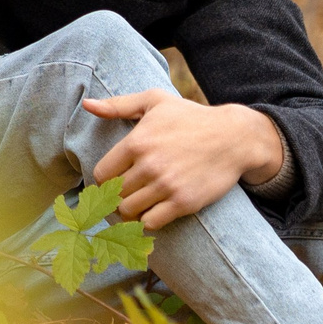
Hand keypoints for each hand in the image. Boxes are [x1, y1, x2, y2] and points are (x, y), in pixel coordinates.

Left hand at [83, 90, 287, 230]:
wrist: (234, 137)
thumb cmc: (191, 117)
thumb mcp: (155, 101)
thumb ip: (119, 105)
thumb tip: (88, 104)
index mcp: (137, 141)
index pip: (102, 174)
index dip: (105, 181)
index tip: (114, 181)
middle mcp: (149, 165)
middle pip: (114, 195)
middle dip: (117, 197)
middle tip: (126, 195)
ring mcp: (167, 185)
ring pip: (129, 211)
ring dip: (130, 211)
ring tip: (139, 203)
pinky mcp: (184, 202)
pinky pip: (151, 222)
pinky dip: (147, 221)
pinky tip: (154, 211)